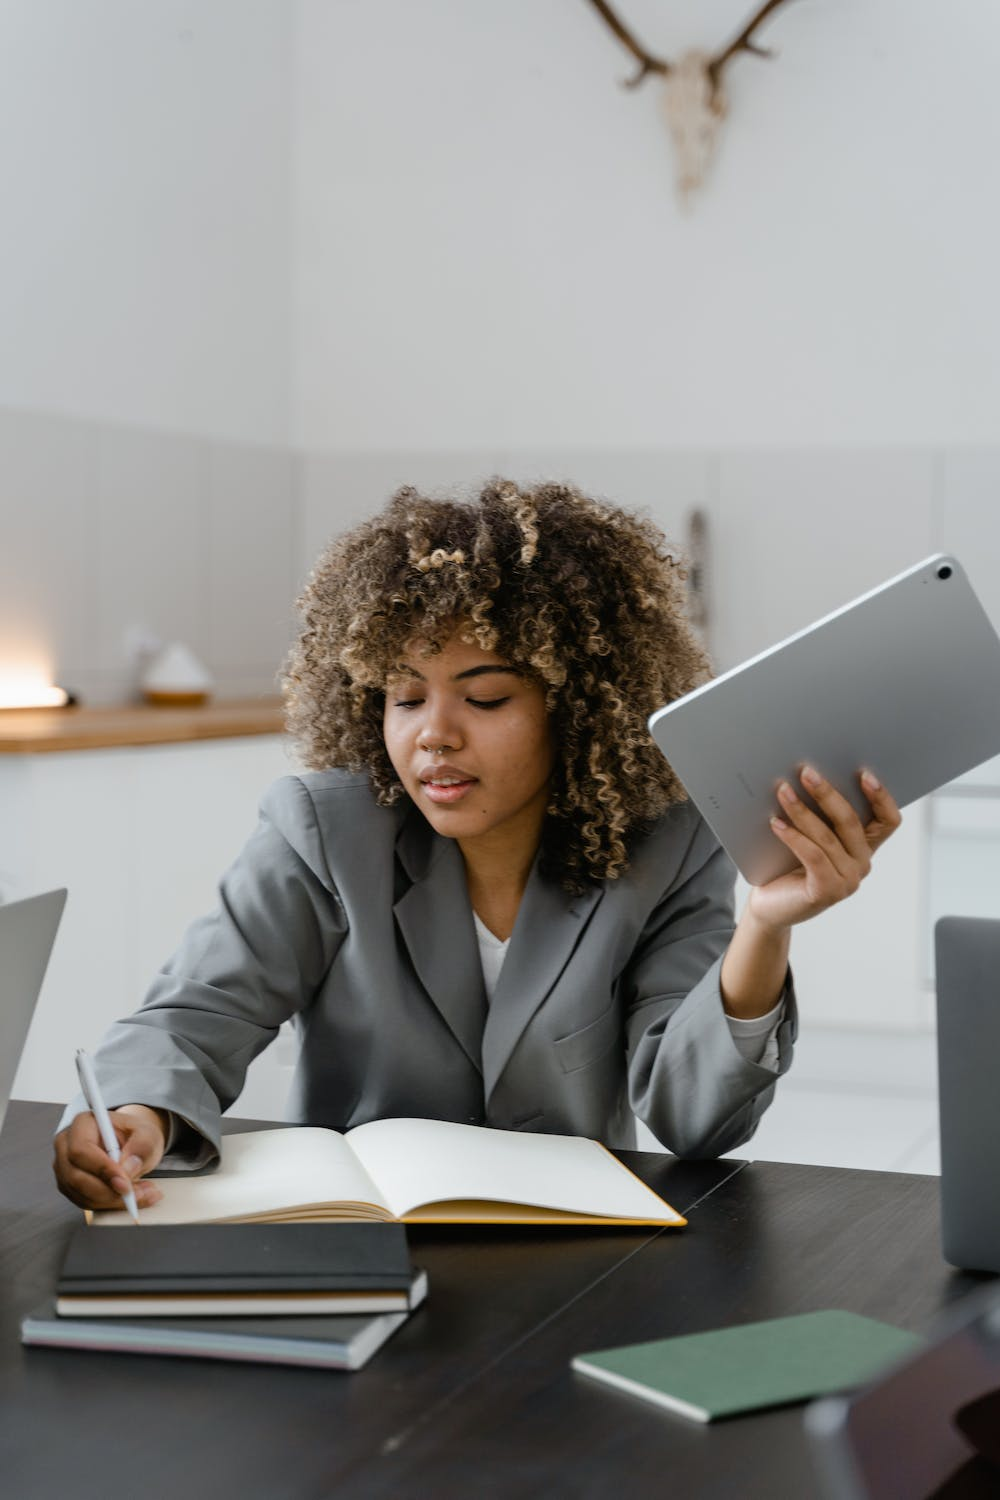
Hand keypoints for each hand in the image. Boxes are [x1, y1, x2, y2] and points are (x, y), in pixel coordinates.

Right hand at [53, 1103, 167, 1210]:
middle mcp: (66, 1146)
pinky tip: (132, 1198)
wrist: (131, 1143)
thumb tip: (127, 1169)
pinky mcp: (70, 1187)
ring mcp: (65, 1168)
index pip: (81, 1150)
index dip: (101, 1169)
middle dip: (109, 1192)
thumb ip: (141, 1146)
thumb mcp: (148, 1133)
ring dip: (113, 1200)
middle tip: (138, 1194)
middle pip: (76, 1177)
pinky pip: (87, 1203)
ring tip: (143, 1194)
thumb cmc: (135, 1134)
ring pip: (82, 1194)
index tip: (125, 1183)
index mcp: (82, 1124)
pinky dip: (111, 1205)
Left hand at [748, 766, 901, 933]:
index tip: (864, 773)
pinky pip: (812, 856)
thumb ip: (819, 814)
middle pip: (851, 822)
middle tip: (806, 772)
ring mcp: (847, 881)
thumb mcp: (809, 836)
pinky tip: (775, 822)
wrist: (770, 906)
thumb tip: (809, 774)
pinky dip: (793, 836)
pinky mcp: (827, 891)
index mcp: (863, 847)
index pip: (888, 820)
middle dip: (827, 793)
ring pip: (827, 837)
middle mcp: (861, 864)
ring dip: (802, 810)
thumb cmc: (786, 865)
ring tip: (782, 791)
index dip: (881, 797)